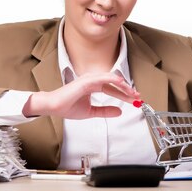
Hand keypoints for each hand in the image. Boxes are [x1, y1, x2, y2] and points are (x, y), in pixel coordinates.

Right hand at [23, 73, 139, 118]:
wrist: (54, 107)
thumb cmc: (68, 107)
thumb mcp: (91, 111)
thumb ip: (105, 111)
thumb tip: (119, 112)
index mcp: (93, 86)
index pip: (112, 88)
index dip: (124, 94)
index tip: (134, 100)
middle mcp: (92, 80)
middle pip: (114, 83)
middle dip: (127, 90)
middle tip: (137, 97)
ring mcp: (89, 79)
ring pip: (110, 79)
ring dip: (122, 85)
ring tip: (132, 92)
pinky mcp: (85, 81)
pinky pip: (102, 78)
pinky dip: (112, 79)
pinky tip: (121, 83)